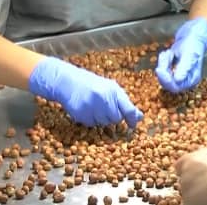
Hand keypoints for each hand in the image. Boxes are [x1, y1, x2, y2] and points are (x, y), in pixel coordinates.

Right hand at [28, 57, 142, 127]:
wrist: (67, 81)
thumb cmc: (92, 84)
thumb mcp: (110, 88)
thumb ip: (125, 102)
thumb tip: (139, 117)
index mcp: (113, 90)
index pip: (128, 109)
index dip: (132, 119)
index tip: (133, 124)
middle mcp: (103, 98)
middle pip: (116, 119)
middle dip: (112, 116)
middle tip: (105, 107)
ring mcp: (91, 107)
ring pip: (104, 124)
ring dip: (101, 119)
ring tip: (94, 106)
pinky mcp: (81, 115)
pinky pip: (92, 125)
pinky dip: (91, 120)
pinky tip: (86, 109)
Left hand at [155, 18, 206, 92]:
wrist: (194, 32)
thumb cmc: (194, 42)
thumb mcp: (189, 54)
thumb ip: (183, 68)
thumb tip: (177, 80)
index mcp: (191, 79)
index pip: (175, 87)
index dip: (166, 80)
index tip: (159, 69)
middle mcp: (185, 79)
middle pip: (167, 82)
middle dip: (164, 68)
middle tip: (166, 55)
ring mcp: (179, 73)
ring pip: (164, 74)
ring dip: (164, 62)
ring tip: (170, 52)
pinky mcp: (173, 67)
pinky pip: (163, 68)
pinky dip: (163, 59)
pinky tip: (169, 52)